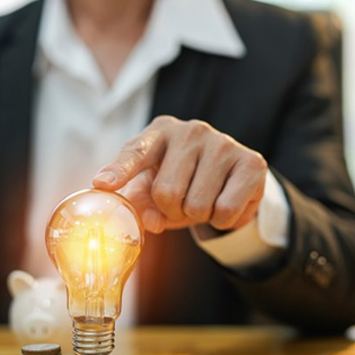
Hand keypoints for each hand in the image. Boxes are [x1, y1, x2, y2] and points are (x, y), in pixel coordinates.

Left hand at [93, 116, 267, 233]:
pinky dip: (221, 220)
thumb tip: (150, 223)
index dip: (119, 171)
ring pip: (197, 206)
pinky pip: (225, 211)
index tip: (103, 184)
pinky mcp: (251, 162)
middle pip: (166, 192)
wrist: (228, 180)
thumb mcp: (153, 190)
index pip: (135, 153)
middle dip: (171, 211)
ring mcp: (223, 143)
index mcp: (159, 133)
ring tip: (203, 200)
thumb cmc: (183, 182)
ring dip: (197, 216)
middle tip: (181, 203)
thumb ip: (141, 204)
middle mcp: (191, 131)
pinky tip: (223, 203)